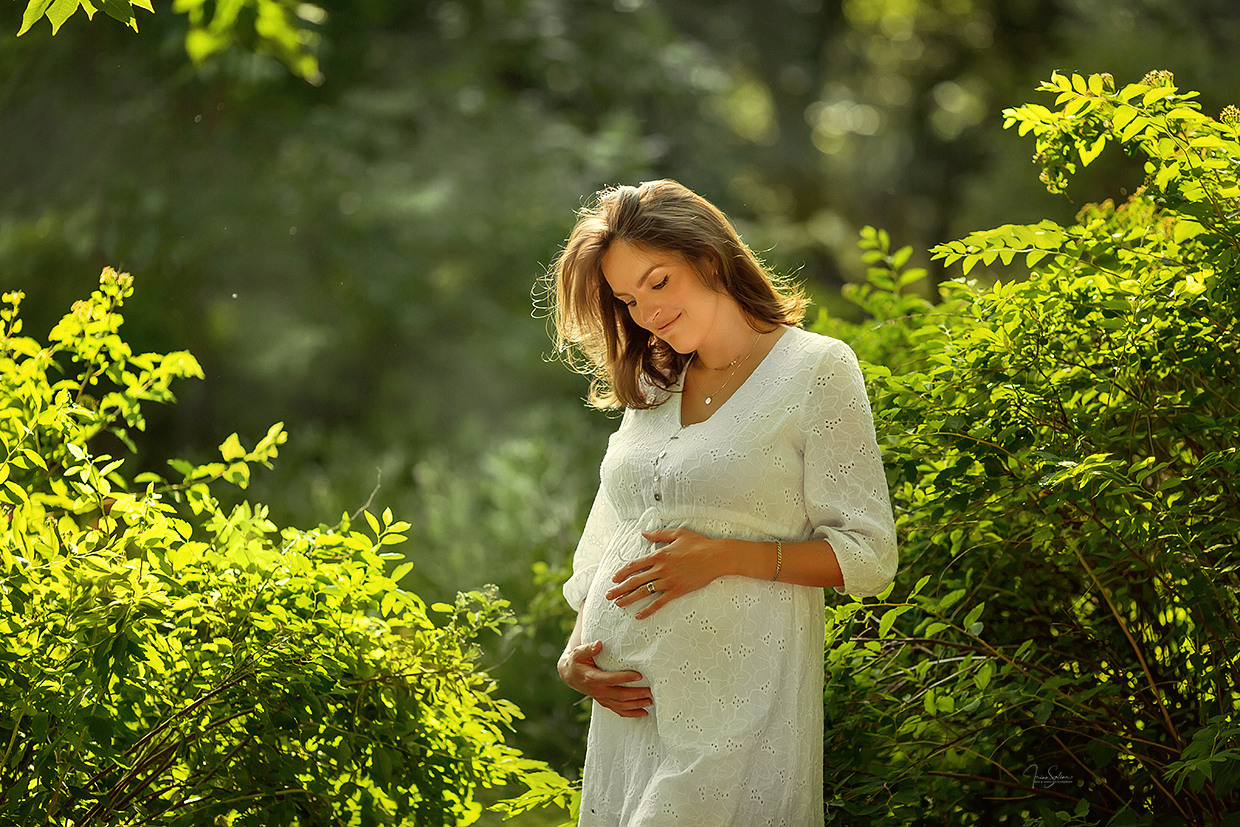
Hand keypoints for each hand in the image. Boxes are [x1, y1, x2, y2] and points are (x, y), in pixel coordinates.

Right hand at [557, 640, 652, 717]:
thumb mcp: (578, 653)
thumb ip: (588, 648)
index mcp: (593, 678)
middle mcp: (598, 691)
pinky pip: (619, 711)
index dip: (626, 678)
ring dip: (637, 704)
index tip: (639, 675)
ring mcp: (602, 698)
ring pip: (621, 705)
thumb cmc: (576, 662)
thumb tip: (599, 643)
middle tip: (650, 691)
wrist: (569, 675)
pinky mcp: (605, 702)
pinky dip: (631, 713)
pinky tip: (643, 713)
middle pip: (620, 695)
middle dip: (636, 694)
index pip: (612, 679)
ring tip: (650, 701)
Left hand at [606, 527, 726, 618]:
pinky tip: (639, 615)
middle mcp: (661, 569)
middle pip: (635, 580)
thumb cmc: (698, 544)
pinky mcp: (677, 591)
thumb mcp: (677, 534)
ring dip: (629, 598)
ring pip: (644, 592)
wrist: (715, 557)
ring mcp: (668, 581)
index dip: (623, 572)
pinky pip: (659, 602)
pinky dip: (648, 610)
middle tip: (608, 595)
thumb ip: (659, 534)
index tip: (614, 578)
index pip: (635, 565)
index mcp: (659, 555)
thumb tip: (644, 534)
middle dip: (620, 588)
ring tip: (618, 604)